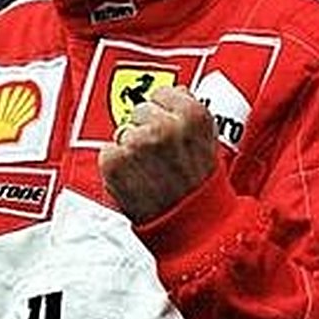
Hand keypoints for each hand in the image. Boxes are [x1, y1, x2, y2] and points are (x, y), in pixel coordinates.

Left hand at [99, 85, 216, 223]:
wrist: (192, 226)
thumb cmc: (201, 186)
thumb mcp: (209, 140)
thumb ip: (190, 110)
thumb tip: (176, 92)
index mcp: (191, 115)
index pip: (163, 93)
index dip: (163, 111)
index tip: (167, 125)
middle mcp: (163, 125)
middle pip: (139, 110)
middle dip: (146, 129)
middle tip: (159, 156)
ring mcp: (136, 143)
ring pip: (122, 132)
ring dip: (131, 149)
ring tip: (150, 170)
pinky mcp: (114, 161)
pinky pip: (108, 152)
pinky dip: (117, 165)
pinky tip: (137, 179)